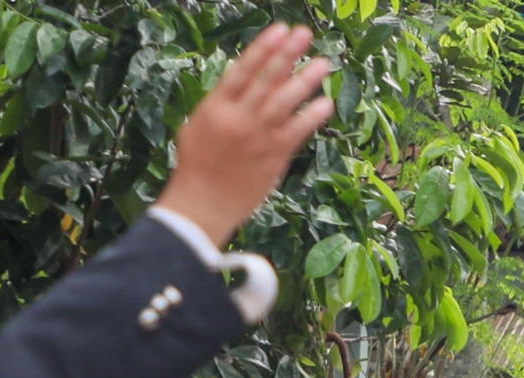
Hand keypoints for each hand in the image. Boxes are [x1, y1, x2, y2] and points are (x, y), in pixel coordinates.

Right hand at [152, 25, 336, 246]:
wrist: (203, 202)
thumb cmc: (197, 164)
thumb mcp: (200, 124)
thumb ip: (223, 103)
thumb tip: (242, 83)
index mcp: (216, 105)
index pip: (243, 68)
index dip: (263, 47)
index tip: (280, 30)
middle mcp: (238, 116)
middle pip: (267, 78)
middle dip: (288, 53)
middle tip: (305, 34)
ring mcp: (258, 136)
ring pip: (285, 101)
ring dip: (306, 80)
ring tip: (323, 63)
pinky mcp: (274, 156)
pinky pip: (297, 132)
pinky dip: (312, 116)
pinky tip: (326, 102)